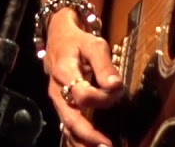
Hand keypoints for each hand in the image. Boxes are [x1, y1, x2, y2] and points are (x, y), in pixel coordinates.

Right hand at [41, 9, 122, 146]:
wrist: (58, 39)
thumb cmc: (78, 42)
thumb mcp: (93, 44)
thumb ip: (105, 65)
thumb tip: (116, 86)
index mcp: (64, 73)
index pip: (83, 94)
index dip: (101, 97)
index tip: (117, 91)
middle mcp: (57, 91)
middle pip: (70, 118)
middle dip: (89, 135)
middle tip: (108, 146)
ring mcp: (58, 102)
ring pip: (68, 127)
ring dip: (84, 143)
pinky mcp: (61, 107)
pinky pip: (68, 127)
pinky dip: (80, 140)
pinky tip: (92, 146)